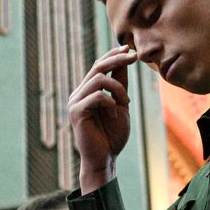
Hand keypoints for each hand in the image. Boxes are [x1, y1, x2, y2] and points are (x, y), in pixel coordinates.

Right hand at [69, 45, 137, 192]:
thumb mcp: (121, 105)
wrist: (105, 159)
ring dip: (118, 89)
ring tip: (126, 103)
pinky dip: (110, 103)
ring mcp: (75, 102)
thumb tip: (124, 59)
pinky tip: (114, 114)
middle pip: (98, 66)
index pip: (99, 65)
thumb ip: (120, 84)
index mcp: (88, 91)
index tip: (129, 50)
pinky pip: (97, 96)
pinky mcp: (76, 112)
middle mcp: (79, 94)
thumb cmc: (112, 136)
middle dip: (118, 59)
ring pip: (98, 79)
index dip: (113, 55)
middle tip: (134, 57)